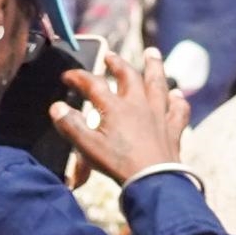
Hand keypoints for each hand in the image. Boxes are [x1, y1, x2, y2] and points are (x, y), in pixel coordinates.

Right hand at [55, 43, 191, 181]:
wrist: (153, 181)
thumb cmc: (120, 165)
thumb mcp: (88, 147)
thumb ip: (70, 126)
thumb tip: (57, 107)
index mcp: (115, 108)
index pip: (94, 84)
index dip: (79, 77)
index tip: (68, 76)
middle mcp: (138, 105)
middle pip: (128, 76)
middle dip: (117, 63)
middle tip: (110, 56)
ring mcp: (158, 116)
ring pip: (158, 84)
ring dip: (154, 67)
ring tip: (153, 53)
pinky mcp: (172, 131)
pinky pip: (178, 111)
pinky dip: (179, 102)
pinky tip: (178, 95)